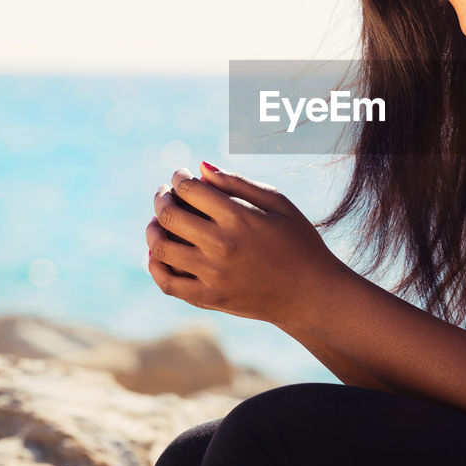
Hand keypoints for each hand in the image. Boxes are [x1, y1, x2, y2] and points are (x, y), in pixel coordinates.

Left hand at [145, 163, 348, 329]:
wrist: (313, 293)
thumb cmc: (299, 242)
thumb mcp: (278, 203)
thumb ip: (238, 182)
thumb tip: (201, 166)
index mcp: (240, 217)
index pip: (191, 189)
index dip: (179, 178)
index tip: (181, 175)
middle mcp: (223, 245)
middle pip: (170, 216)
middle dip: (161, 198)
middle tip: (164, 193)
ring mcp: (214, 275)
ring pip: (161, 249)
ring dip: (153, 229)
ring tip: (157, 222)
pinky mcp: (211, 299)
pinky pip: (168, 283)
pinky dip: (155, 266)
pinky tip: (157, 253)